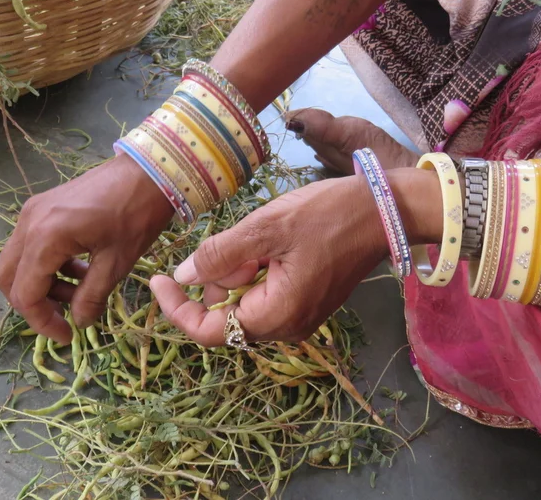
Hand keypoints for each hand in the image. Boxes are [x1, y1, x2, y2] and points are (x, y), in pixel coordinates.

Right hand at [0, 155, 172, 344]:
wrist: (149, 169)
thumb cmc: (137, 214)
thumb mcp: (117, 262)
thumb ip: (91, 297)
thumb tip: (79, 322)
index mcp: (45, 238)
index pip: (26, 293)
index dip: (42, 321)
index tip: (66, 336)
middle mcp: (29, 223)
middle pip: (9, 277)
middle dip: (33, 303)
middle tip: (64, 315)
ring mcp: (34, 210)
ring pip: (18, 260)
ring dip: (42, 283)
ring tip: (80, 291)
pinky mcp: (43, 205)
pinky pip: (32, 243)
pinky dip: (47, 263)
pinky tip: (80, 268)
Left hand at [150, 174, 394, 345]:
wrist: (384, 210)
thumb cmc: (328, 215)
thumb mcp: (266, 227)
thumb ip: (219, 254)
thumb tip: (182, 275)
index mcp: (277, 315)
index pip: (209, 331)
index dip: (177, 308)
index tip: (156, 279)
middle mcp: (288, 326)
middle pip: (226, 317)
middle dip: (215, 280)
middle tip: (228, 240)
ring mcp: (300, 316)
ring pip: (244, 303)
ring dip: (236, 272)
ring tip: (256, 237)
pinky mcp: (307, 301)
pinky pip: (265, 294)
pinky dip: (254, 271)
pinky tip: (269, 243)